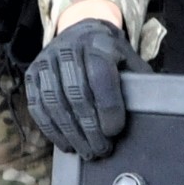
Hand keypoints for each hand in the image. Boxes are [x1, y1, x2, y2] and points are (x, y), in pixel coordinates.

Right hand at [25, 18, 146, 159]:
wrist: (81, 31)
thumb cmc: (110, 54)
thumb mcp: (128, 60)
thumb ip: (137, 83)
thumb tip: (151, 112)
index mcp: (98, 44)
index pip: (100, 77)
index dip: (108, 108)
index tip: (115, 131)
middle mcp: (69, 49)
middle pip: (77, 95)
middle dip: (90, 129)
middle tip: (101, 150)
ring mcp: (47, 61)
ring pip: (55, 103)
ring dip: (71, 134)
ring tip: (85, 152)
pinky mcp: (32, 74)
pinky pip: (37, 106)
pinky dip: (51, 129)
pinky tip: (65, 144)